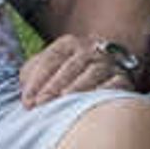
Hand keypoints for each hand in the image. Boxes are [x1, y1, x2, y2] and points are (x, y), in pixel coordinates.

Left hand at [17, 34, 140, 107]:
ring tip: (64, 100)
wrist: (108, 68)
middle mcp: (89, 49)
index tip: (27, 101)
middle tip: (41, 104)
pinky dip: (105, 92)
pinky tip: (93, 104)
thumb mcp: (48, 68)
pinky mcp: (123, 78)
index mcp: (68, 44)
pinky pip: (115, 84)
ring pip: (92, 73)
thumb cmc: (67, 74)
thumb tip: (26, 96)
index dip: (37, 80)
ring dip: (78, 87)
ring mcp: (107, 63)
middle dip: (53, 85)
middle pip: (70, 66)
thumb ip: (32, 75)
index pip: (50, 59)